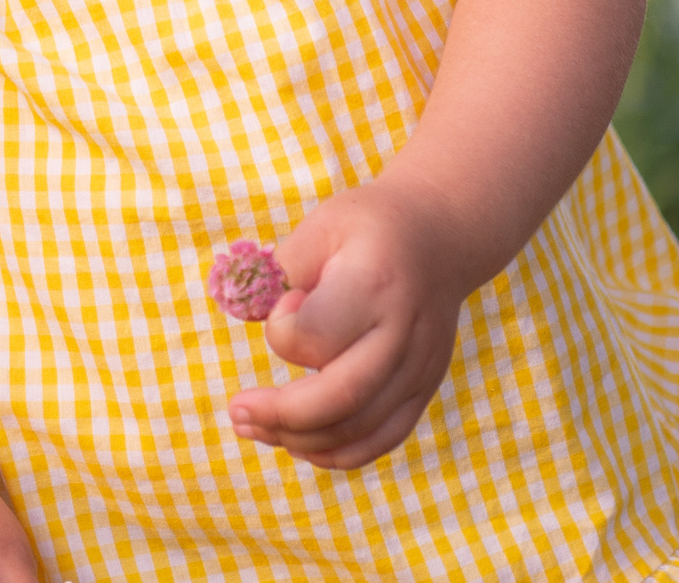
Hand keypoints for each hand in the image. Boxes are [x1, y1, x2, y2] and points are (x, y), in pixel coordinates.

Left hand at [226, 179, 476, 470]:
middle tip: (236, 411)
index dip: (281, 332)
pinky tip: (296, 441)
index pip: (316, 337)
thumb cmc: (367, 226)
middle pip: (341, 397)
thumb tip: (241, 313)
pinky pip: (382, 440)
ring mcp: (420, 368)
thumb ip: (279, 272)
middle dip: (279, 414)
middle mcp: (403, 333)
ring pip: (359, 430)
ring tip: (253, 426)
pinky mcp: (424, 389)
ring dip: (298, 439)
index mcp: (374, 283)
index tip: (282, 304)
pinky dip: (336, 453)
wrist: (442, 234)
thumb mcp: (320, 226)